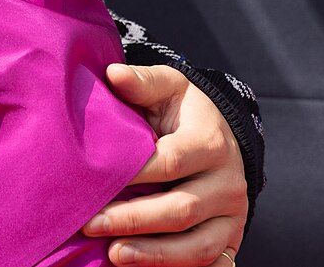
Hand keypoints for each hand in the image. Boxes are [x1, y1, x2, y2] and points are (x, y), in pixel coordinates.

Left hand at [81, 64, 246, 265]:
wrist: (222, 137)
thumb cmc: (184, 112)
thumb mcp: (169, 87)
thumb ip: (143, 82)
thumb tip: (113, 75)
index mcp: (211, 143)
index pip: (171, 162)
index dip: (134, 173)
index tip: (96, 179)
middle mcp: (228, 183)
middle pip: (182, 208)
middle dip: (134, 220)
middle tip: (91, 223)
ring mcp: (232, 216)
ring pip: (197, 244)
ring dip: (154, 254)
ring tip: (114, 255)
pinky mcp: (229, 239)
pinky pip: (208, 262)